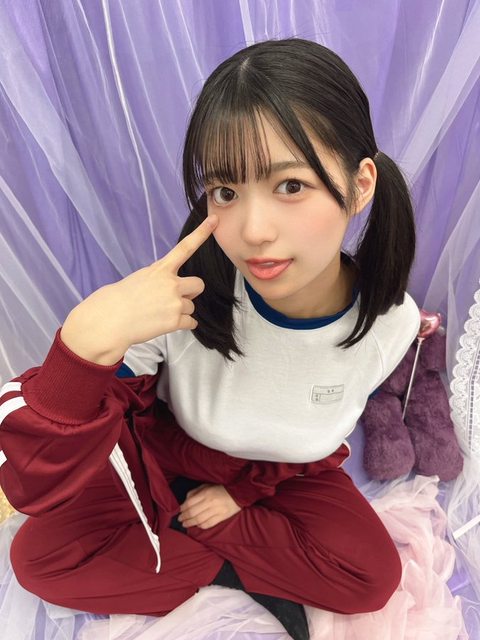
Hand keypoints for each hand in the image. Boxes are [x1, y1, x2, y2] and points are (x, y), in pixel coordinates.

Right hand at [61, 215, 217, 363]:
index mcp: (160, 270)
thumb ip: (160, 279)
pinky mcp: (175, 321)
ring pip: (191, 306)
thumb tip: (173, 290)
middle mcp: (171, 283)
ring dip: (180, 311)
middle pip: (199, 285)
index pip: (185, 247)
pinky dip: (182, 325)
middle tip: (174, 299)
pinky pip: (191, 322)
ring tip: (160, 314)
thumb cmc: (120, 300)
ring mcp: (175, 302)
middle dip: (191, 292)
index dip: (201, 233)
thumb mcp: (140, 279)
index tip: (214, 220)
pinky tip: (164, 324)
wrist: (110, 320)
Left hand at [178, 484, 241, 529]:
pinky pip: (208, 524)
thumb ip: (196, 492)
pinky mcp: (222, 517)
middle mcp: (210, 502)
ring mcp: (216, 511)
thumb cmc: (220, 489)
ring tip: (185, 524)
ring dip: (190, 523)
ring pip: (199, 520)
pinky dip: (201, 526)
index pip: (190, 503)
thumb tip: (186, 501)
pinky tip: (197, 525)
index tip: (180, 511)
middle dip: (185, 517)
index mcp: (206, 493)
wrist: (238, 494)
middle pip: (193, 512)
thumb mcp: (207, 486)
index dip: (183, 508)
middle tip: (180, 519)